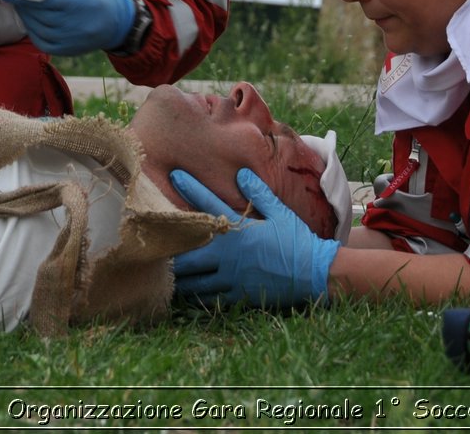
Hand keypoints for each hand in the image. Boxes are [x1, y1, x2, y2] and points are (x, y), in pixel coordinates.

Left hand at [12, 0, 134, 55]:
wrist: (119, 23)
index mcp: (81, 4)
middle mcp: (75, 25)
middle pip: (41, 14)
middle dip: (24, 5)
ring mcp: (70, 40)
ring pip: (39, 29)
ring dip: (25, 17)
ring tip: (19, 7)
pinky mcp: (67, 50)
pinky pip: (42, 42)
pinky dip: (32, 31)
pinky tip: (29, 21)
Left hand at [170, 167, 339, 307]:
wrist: (314, 273)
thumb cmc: (296, 240)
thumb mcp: (279, 212)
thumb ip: (258, 193)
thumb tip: (241, 173)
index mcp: (238, 230)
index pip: (207, 204)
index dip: (189, 189)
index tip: (173, 176)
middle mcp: (229, 254)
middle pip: (188, 250)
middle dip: (170, 245)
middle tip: (154, 238)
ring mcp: (231, 277)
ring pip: (194, 278)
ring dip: (178, 273)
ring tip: (163, 267)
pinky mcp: (237, 295)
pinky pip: (208, 296)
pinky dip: (194, 293)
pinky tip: (185, 290)